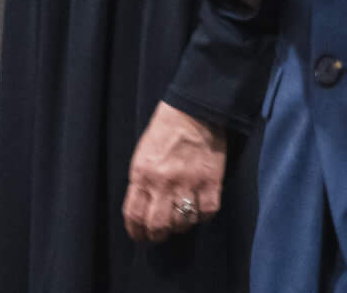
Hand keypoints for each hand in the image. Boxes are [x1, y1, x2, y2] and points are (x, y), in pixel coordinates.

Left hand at [124, 102, 226, 241]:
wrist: (194, 109)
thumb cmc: (164, 132)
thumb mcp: (142, 156)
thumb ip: (141, 184)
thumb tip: (144, 210)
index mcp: (142, 175)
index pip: (134, 215)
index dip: (136, 232)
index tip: (141, 236)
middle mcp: (163, 182)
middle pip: (158, 225)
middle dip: (158, 235)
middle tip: (162, 233)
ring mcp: (189, 182)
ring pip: (183, 222)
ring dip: (182, 225)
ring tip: (182, 218)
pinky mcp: (211, 179)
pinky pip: (207, 211)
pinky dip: (204, 214)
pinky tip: (201, 207)